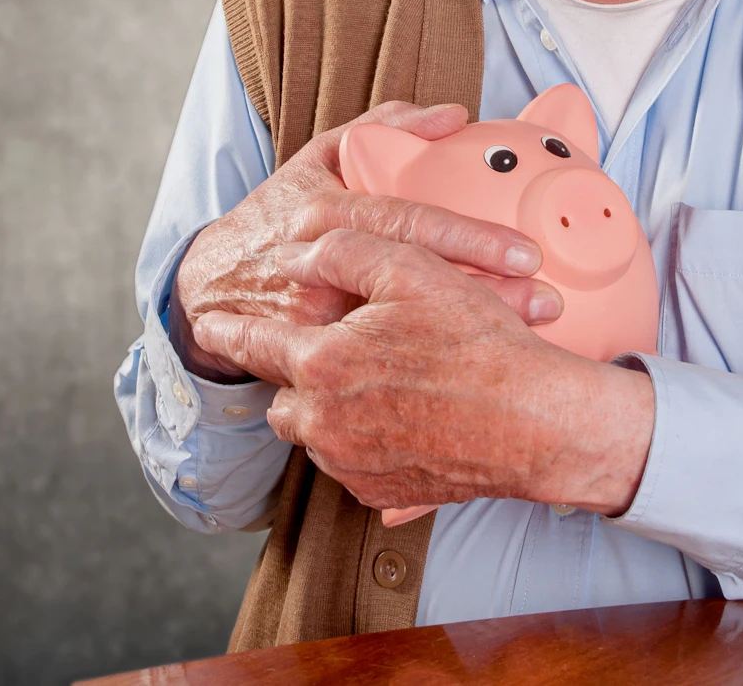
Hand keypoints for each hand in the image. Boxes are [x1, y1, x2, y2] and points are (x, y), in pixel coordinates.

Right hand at [171, 102, 561, 381]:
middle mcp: (318, 272)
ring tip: (529, 350)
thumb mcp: (318, 160)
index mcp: (325, 214)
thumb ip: (383, 129)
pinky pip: (377, 382)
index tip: (526, 252)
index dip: (470, 238)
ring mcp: (312, 330)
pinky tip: (474, 389)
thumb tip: (453, 115)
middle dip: (486, 301)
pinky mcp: (309, 374)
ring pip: (401, 342)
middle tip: (548, 304)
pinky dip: (427, 386)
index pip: (408, 224)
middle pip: (413, 290)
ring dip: (465, 348)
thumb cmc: (278, 215)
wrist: (210, 289)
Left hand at [190, 228, 654, 516]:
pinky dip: (367, 445)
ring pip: (316, 437)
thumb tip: (296, 256)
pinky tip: (404, 421)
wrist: (535, 421)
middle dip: (295, 379)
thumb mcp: (412, 269)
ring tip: (376, 386)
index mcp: (322, 366)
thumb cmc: (479, 343)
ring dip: (329, 413)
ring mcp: (353, 465)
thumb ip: (342, 251)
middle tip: (329, 357)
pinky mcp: (383, 491)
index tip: (207, 327)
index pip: (255, 347)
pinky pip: (355, 468)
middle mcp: (325, 425)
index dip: (228, 332)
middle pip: (281, 403)